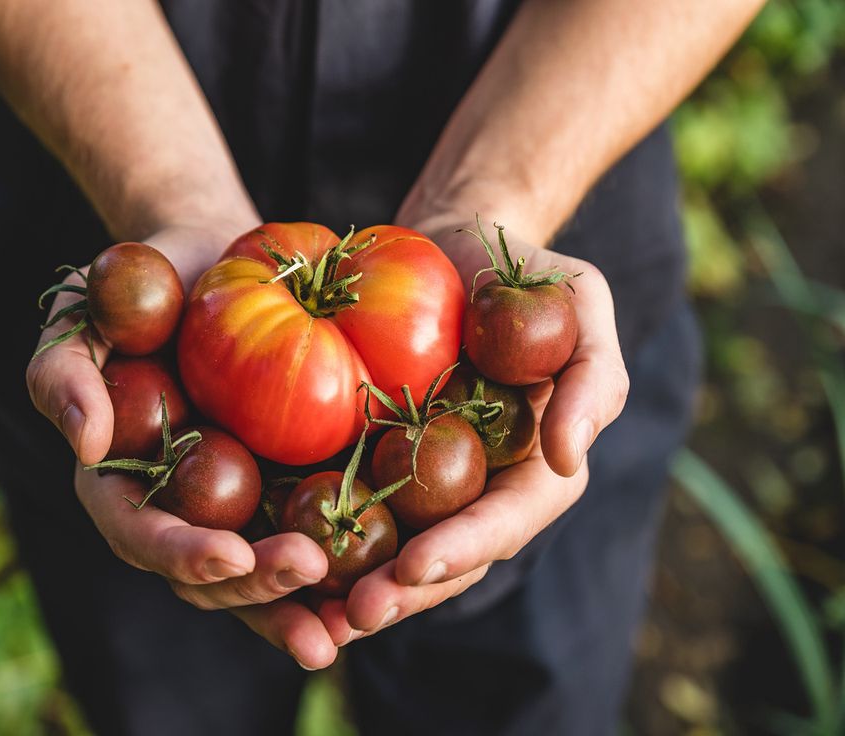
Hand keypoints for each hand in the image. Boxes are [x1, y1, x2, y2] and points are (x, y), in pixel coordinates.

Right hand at [26, 223, 338, 669]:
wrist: (212, 263)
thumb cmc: (139, 285)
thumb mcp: (82, 314)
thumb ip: (62, 374)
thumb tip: (84, 446)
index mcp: (121, 484)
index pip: (140, 534)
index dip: (181, 553)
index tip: (232, 555)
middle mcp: (178, 509)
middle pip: (208, 574)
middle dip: (256, 589)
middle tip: (309, 571)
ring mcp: (235, 505)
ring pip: (261, 577)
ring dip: (299, 607)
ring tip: (346, 624)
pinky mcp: (285, 486)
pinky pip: (309, 536)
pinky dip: (339, 572)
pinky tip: (380, 587)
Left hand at [317, 216, 627, 640]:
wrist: (453, 248)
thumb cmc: (526, 272)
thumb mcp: (579, 301)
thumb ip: (592, 376)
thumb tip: (567, 456)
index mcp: (534, 467)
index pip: (507, 520)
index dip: (466, 546)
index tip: (418, 564)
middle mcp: (479, 489)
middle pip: (447, 555)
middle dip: (405, 591)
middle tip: (356, 614)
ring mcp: (425, 482)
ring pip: (395, 550)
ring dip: (358, 588)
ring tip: (313, 619)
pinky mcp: (375, 460)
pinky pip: (350, 508)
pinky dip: (321, 541)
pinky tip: (280, 564)